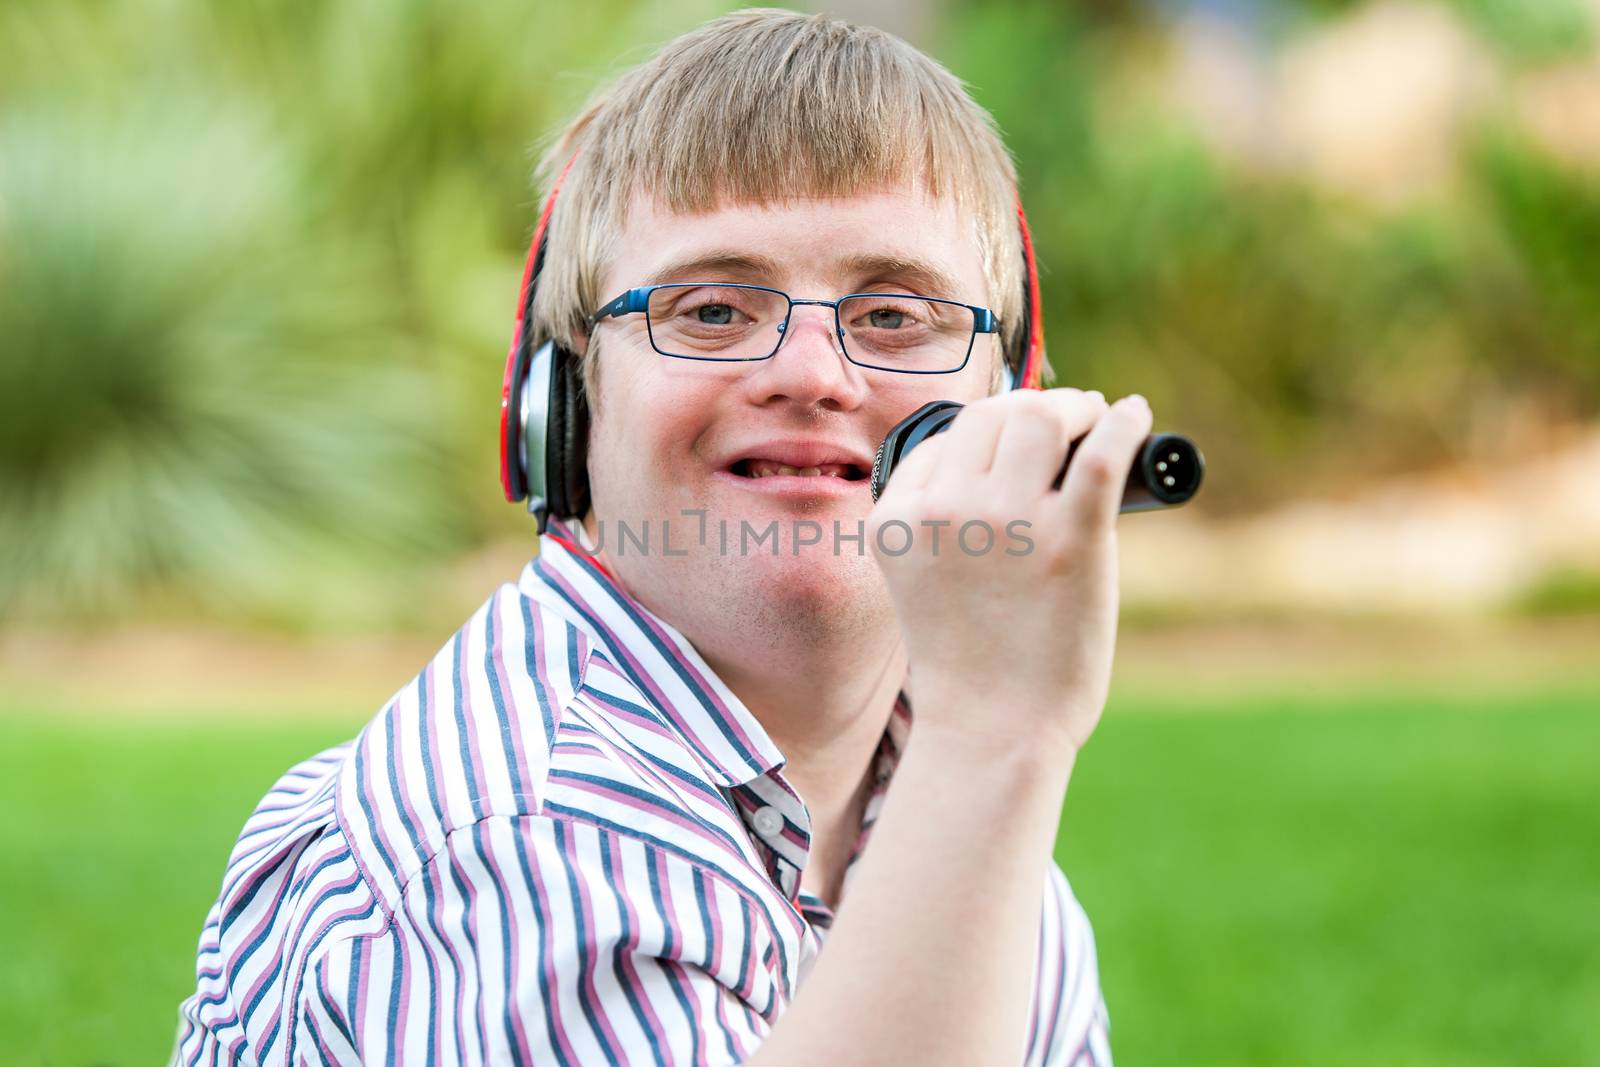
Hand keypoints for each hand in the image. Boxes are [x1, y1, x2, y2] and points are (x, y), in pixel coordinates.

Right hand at [867, 388, 1152, 756]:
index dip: (988, 429)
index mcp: (899, 522)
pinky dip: (1123, 424)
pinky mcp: (1071, 541)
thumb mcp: (922, 580)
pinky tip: (1134, 417)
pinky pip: (1102, 455)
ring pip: (1041, 418)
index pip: (945, 440)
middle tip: (1068, 417)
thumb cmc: (969, 664)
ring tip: (1096, 418)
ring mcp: (1007, 523)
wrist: (993, 731)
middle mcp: (944, 512)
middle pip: (992, 415)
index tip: (1016, 434)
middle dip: (1033, 407)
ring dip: (1074, 408)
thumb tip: (1017, 454)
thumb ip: (945, 521)